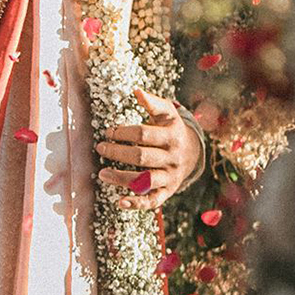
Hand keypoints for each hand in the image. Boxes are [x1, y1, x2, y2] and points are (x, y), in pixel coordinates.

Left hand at [95, 87, 202, 209]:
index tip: (107, 132)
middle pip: (141, 157)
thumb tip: (136, 91)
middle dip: (118, 153)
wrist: (193, 153)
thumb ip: (152, 103)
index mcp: (172, 136)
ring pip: (144, 180)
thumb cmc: (172, 129)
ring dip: (121, 178)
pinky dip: (137, 204)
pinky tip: (120, 202)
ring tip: (102, 174)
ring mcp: (170, 176)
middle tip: (100, 148)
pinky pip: (152, 201)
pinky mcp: (167, 191)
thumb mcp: (167, 113)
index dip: (122, 133)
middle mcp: (172, 157)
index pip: (143, 134)